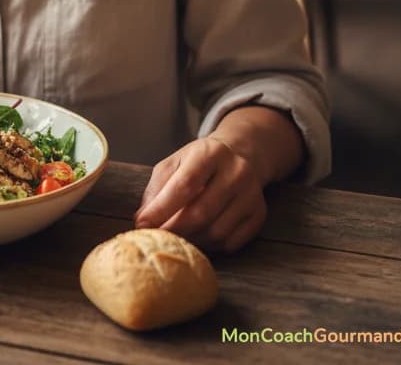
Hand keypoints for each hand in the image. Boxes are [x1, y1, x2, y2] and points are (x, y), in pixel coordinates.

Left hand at [134, 136, 266, 252]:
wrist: (242, 155)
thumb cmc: (200, 161)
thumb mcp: (175, 163)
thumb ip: (157, 188)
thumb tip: (142, 220)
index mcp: (209, 154)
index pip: (185, 185)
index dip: (162, 208)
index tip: (142, 224)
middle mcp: (235, 172)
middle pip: (201, 212)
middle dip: (174, 229)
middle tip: (156, 237)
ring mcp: (251, 195)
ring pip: (216, 231)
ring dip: (190, 240)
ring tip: (175, 238)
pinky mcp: (258, 214)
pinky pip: (231, 242)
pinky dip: (209, 246)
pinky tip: (196, 238)